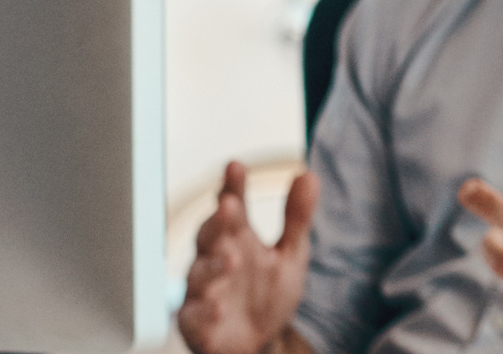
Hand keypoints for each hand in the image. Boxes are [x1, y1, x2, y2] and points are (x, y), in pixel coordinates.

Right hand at [179, 161, 315, 353]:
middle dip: (218, 221)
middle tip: (229, 205)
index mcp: (237, 238)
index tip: (236, 166)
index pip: (232, 207)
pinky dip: (206, 310)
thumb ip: (297, 217)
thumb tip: (308, 174)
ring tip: (232, 260)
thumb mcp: (290, 253)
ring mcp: (203, 290)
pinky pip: (194, 315)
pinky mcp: (196, 322)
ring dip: (213, 267)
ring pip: (199, 274)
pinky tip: (220, 307)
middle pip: (209, 235)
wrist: (261, 342)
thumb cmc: (268, 293)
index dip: (232, 186)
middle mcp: (215, 259)